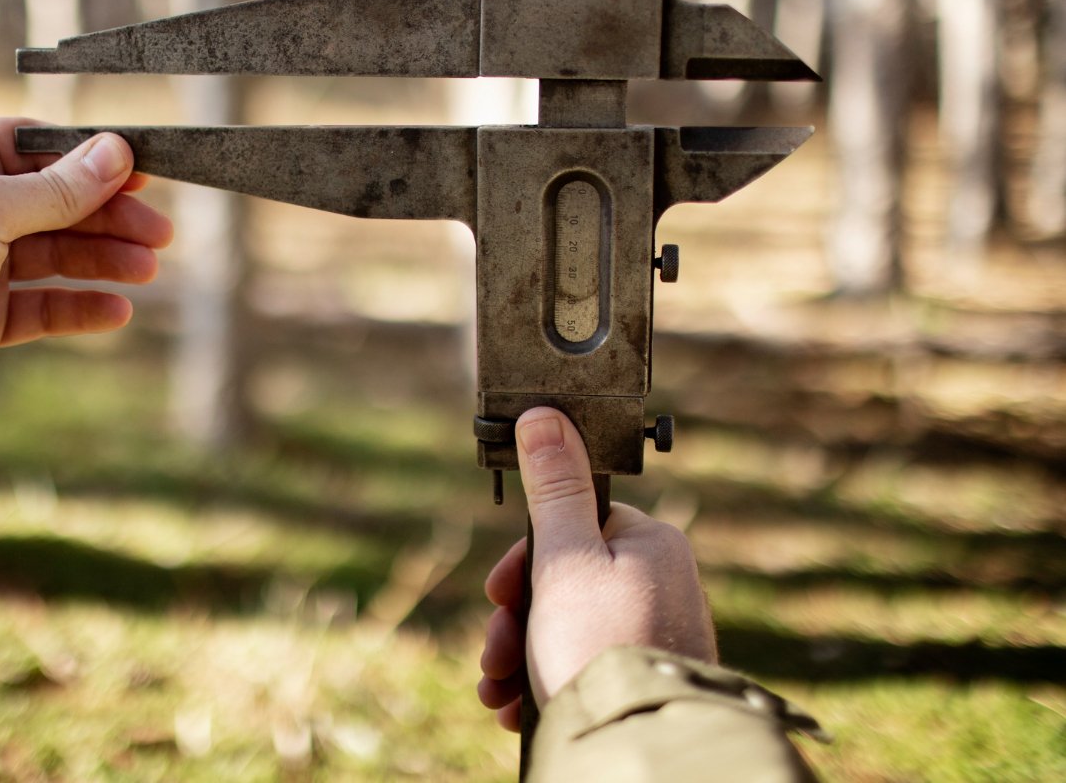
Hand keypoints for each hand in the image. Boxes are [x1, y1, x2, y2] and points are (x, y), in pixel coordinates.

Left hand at [0, 119, 171, 414]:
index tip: (143, 174)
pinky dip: (78, 308)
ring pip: (54, 256)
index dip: (91, 161)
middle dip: (108, 218)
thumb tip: (115, 151)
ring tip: (146, 271)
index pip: (38, 147)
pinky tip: (116, 311)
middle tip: (160, 235)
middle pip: (55, 204)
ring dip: (101, 261)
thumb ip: (58, 188)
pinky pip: (40, 307)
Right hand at [476, 407, 715, 730]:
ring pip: (565, 624)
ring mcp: (654, 633)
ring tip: (498, 687)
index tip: (499, 592)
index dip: (524, 559)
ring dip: (518, 652)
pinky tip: (517, 705)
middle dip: (516, 617)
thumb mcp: (565, 558)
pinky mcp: (642, 674)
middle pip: (564, 579)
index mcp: (651, 545)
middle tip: (495, 650)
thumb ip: (553, 486)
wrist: (637, 742)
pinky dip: (543, 677)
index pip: (575, 523)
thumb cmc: (601, 646)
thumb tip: (544, 414)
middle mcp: (661, 584)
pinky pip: (582, 660)